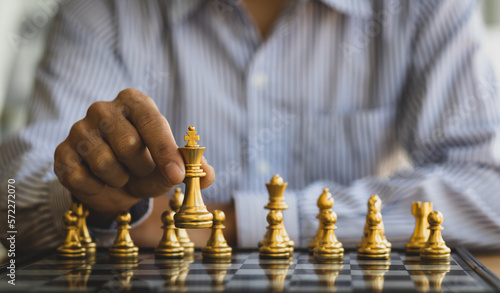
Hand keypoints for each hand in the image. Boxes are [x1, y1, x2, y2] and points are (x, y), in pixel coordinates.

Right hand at [54, 88, 214, 215]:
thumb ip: (193, 168)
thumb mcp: (171, 167)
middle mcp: (103, 109)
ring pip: (103, 162)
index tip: (177, 175)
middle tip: (142, 170)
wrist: (113, 184)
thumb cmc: (147, 167)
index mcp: (135, 102)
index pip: (152, 121)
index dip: (165, 150)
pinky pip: (80, 177)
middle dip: (142, 168)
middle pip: (128, 144)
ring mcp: (79, 129)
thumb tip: (207, 175)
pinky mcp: (61, 153)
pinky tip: (101, 182)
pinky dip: (97, 189)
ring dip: (119, 180)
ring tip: (121, 176)